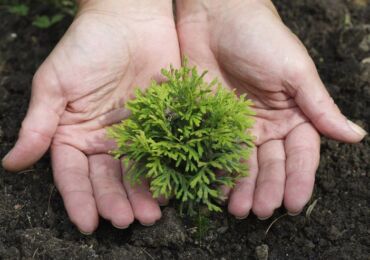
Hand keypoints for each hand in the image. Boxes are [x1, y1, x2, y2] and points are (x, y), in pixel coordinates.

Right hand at [2, 0, 179, 233]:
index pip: (73, 175)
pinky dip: (166, 170)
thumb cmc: (87, 47)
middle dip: (116, 202)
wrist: (130, 19)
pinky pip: (163, 152)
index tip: (87, 223)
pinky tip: (171, 188)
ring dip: (142, 195)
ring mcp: (133, 135)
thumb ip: (38, 125)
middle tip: (127, 222)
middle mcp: (103, 140)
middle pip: (108, 179)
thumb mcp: (55, 84)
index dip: (79, 200)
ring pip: (136, 172)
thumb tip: (11, 163)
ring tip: (151, 215)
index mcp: (74, 135)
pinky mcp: (160, 124)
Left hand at [176, 0, 366, 218]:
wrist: (216, 17)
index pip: (301, 153)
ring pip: (244, 164)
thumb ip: (319, 107)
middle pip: (271, 164)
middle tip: (261, 210)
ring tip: (237, 210)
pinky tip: (216, 190)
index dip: (299, 178)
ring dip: (242, 188)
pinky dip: (217, 171)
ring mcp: (239, 125)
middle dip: (267, 188)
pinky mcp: (212, 122)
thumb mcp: (295, 71)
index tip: (294, 203)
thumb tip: (356, 136)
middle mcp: (268, 124)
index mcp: (294, 113)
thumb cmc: (261, 37)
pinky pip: (216, 151)